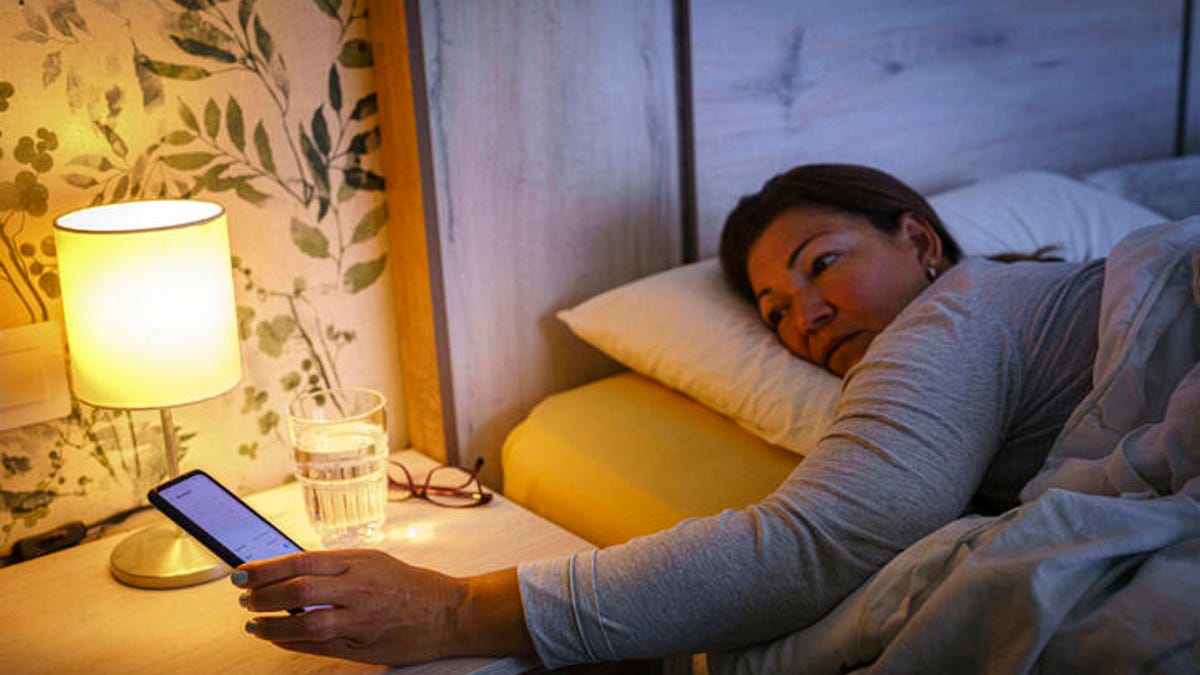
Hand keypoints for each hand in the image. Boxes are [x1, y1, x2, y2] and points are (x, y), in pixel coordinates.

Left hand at [233, 549, 532, 665]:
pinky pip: (320, 647)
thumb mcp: (373, 561)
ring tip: (255, 624)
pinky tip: (278, 638)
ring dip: (272, 626)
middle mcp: (359, 588)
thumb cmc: (409, 584)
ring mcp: (362, 619)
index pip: (302, 561)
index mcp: (359, 561)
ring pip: (306, 625)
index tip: (241, 573)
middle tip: (244, 598)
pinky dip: (293, 643)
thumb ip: (334, 566)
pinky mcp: (364, 646)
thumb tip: (289, 572)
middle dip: (263, 596)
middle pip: (299, 591)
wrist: (448, 613)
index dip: (265, 568)